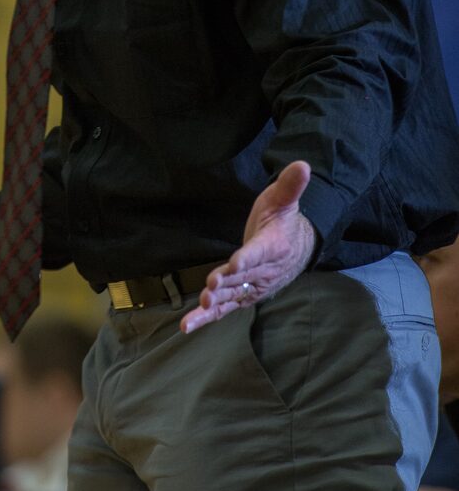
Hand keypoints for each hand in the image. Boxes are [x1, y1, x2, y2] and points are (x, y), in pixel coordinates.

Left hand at [180, 160, 314, 334]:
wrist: (298, 246)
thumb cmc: (283, 219)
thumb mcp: (283, 198)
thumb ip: (290, 185)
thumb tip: (303, 164)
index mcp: (274, 246)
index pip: (259, 252)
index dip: (247, 259)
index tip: (234, 264)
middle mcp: (265, 270)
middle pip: (243, 278)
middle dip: (226, 284)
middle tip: (209, 289)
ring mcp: (253, 285)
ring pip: (233, 296)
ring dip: (216, 303)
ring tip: (200, 307)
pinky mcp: (243, 295)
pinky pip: (225, 307)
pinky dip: (207, 317)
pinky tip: (188, 326)